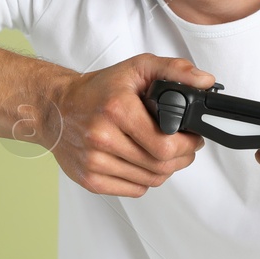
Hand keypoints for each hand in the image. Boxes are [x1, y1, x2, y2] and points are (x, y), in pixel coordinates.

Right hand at [41, 53, 214, 197]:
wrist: (55, 108)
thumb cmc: (97, 90)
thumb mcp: (137, 68)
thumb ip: (174, 70)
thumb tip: (204, 81)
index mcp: (117, 110)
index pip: (165, 145)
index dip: (188, 144)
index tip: (193, 136)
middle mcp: (102, 137)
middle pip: (160, 165)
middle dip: (182, 158)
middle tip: (185, 146)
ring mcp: (93, 162)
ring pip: (150, 180)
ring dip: (166, 169)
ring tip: (164, 153)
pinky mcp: (89, 179)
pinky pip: (133, 190)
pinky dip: (146, 180)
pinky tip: (143, 162)